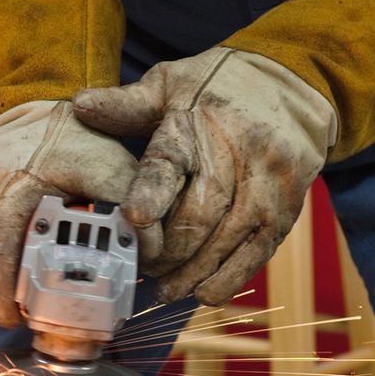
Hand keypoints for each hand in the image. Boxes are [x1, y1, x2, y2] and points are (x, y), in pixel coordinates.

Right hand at [0, 100, 144, 327]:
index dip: (5, 300)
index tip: (23, 321)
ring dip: (19, 276)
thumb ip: (134, 207)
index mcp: (4, 193)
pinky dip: (14, 258)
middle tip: (52, 314)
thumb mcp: (109, 165)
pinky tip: (39, 250)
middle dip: (22, 296)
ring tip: (53, 277)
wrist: (33, 105)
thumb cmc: (71, 136)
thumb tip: (153, 256)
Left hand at [72, 47, 334, 304]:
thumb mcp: (172, 83)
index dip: (151, 192)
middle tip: (142, 271)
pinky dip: (229, 277)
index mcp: (195, 123)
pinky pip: (257, 252)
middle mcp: (235, 154)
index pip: (170, 162)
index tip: (132, 219)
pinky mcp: (285, 208)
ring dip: (192, 272)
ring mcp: (265, 184)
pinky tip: (205, 292)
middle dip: (167, 251)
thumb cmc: (219, 86)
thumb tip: (79, 107)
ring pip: (225, 240)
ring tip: (165, 290)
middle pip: (198, 215)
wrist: (294, 84)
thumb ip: (127, 104)